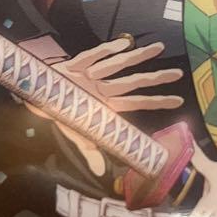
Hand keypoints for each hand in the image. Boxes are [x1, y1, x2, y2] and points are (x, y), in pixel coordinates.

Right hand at [23, 37, 183, 175]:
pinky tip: (124, 44)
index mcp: (107, 104)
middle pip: (134, 82)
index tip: (179, 101)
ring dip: (138, 57)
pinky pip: (93, 56)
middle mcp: (104, 88)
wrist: (37, 97)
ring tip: (158, 48)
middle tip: (179, 74)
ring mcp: (92, 75)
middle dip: (156, 79)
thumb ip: (89, 151)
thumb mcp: (77, 134)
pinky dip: (107, 50)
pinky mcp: (76, 64)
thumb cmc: (62, 114)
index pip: (137, 103)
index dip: (157, 102)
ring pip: (119, 65)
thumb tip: (99, 171)